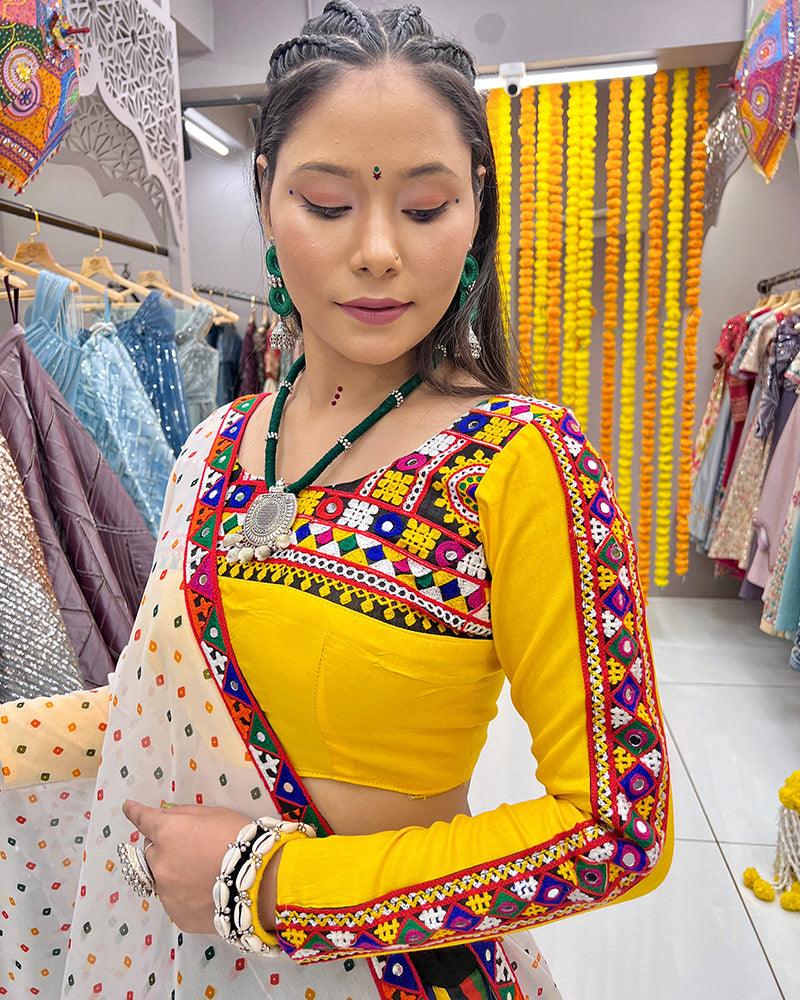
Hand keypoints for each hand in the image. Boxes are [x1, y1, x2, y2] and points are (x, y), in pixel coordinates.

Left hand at [121, 799, 257, 933]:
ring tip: (203, 875)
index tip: (128, 807)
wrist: (259, 882)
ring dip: (175, 873)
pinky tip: (206, 892)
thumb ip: (185, 814)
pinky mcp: (177, 915)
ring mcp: (166, 892)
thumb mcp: (215, 814)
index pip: (143, 819)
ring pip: (163, 878)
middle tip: (192, 849)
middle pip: (153, 851)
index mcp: (168, 832)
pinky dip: (185, 894)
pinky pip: (175, 900)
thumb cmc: (240, 839)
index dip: (135, 812)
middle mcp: (160, 862)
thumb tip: (165, 815)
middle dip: (165, 848)